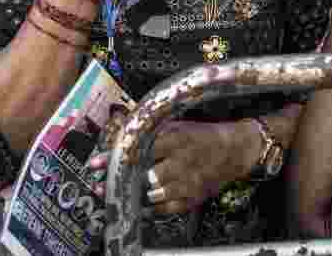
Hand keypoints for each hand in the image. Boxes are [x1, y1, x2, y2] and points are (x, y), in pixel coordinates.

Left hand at [89, 120, 256, 214]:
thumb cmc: (203, 135)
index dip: (115, 157)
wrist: (235, 150)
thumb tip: (120, 129)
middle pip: (143, 175)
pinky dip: (149, 207)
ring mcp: (188, 182)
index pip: (139, 149)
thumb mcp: (177, 124)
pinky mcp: (193, 198)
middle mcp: (182, 161)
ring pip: (152, 194)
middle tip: (101, 183)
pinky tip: (138, 204)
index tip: (96, 163)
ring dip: (133, 194)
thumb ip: (151, 129)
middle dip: (121, 180)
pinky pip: (165, 208)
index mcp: (176, 138)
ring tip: (116, 193)